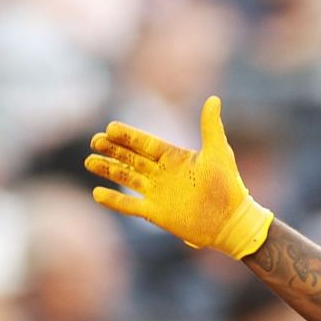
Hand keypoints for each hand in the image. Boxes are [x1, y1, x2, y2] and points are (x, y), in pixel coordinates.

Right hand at [85, 96, 274, 259]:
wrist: (231, 221)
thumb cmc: (229, 186)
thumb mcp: (219, 153)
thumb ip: (210, 127)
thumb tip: (213, 99)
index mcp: (174, 157)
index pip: (145, 143)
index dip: (128, 136)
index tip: (110, 127)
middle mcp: (162, 173)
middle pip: (131, 158)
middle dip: (112, 150)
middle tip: (94, 141)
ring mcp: (157, 193)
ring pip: (126, 178)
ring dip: (108, 170)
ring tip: (89, 161)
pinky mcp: (155, 213)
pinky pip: (130, 205)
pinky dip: (114, 200)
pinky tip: (97, 193)